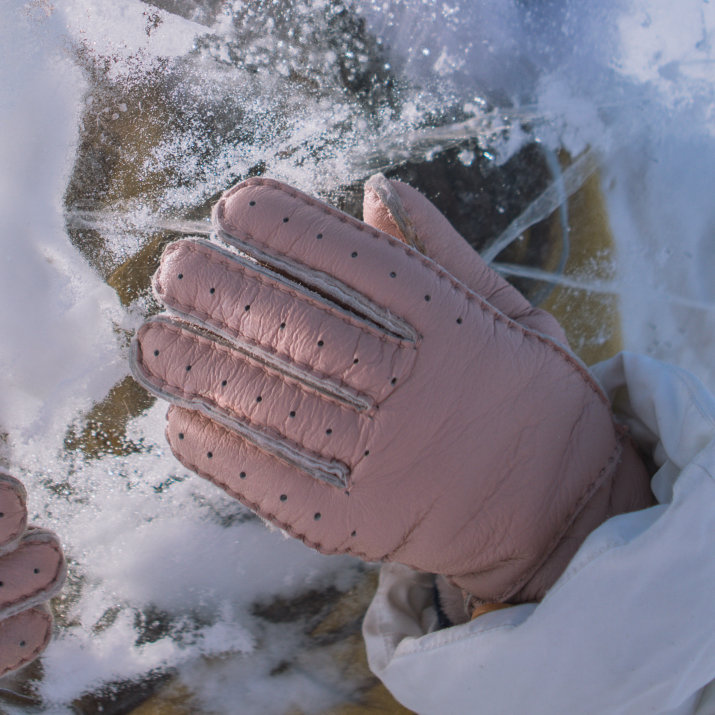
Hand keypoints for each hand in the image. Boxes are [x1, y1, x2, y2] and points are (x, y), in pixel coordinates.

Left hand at [134, 175, 651, 604]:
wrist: (566, 519)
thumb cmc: (530, 399)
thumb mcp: (510, 312)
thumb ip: (440, 253)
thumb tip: (374, 190)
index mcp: (455, 328)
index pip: (359, 264)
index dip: (288, 230)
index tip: (232, 206)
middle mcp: (420, 389)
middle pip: (305, 332)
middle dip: (226, 294)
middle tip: (169, 269)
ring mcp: (390, 461)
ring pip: (279, 406)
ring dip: (205, 371)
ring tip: (149, 342)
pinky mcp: (365, 524)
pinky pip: (280, 485)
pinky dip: (225, 454)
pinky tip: (180, 423)